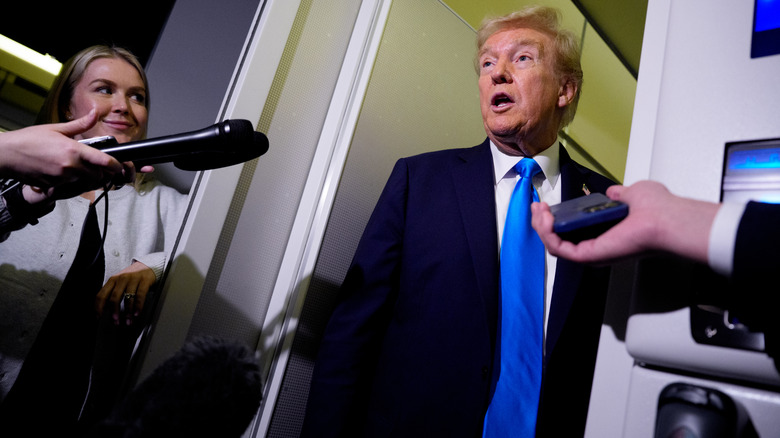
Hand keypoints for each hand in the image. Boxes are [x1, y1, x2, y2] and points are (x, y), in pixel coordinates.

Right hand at [0, 110, 125, 187]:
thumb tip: (94, 113)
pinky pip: (71, 187)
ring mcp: (62, 178)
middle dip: (102, 173)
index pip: (104, 161)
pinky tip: (67, 173)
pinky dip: (73, 182)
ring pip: (85, 183)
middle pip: (98, 176)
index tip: (120, 166)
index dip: (116, 165)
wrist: (6, 155)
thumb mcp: (55, 128)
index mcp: (73, 150)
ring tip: (82, 168)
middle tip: (100, 167)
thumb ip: (80, 124)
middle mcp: (70, 167)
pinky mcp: (54, 186)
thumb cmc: (28, 140)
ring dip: (88, 178)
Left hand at [95, 261, 155, 324]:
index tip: (99, 317)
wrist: (149, 265)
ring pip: (127, 298)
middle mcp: (121, 279)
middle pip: (114, 297)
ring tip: (128, 321)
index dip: (98, 307)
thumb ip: (112, 293)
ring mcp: (133, 279)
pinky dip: (138, 306)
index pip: (101, 295)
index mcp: (112, 280)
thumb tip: (105, 309)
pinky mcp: (144, 280)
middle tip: (115, 321)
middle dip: (114, 311)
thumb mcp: (120, 283)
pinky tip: (137, 313)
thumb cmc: (133, 278)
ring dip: (128, 312)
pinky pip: (140, 295)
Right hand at [531, 180, 719, 264]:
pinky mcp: (589, 256)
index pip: (572, 232)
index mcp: (606, 234)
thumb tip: (613, 192)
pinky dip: (547, 234)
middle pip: (558, 240)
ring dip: (541, 227)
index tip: (547, 204)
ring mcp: (592, 253)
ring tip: (538, 211)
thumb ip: (619, 195)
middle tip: (537, 207)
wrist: (667, 219)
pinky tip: (544, 218)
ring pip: (555, 246)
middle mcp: (598, 247)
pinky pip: (559, 249)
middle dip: (541, 223)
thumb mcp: (633, 194)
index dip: (556, 219)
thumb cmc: (659, 210)